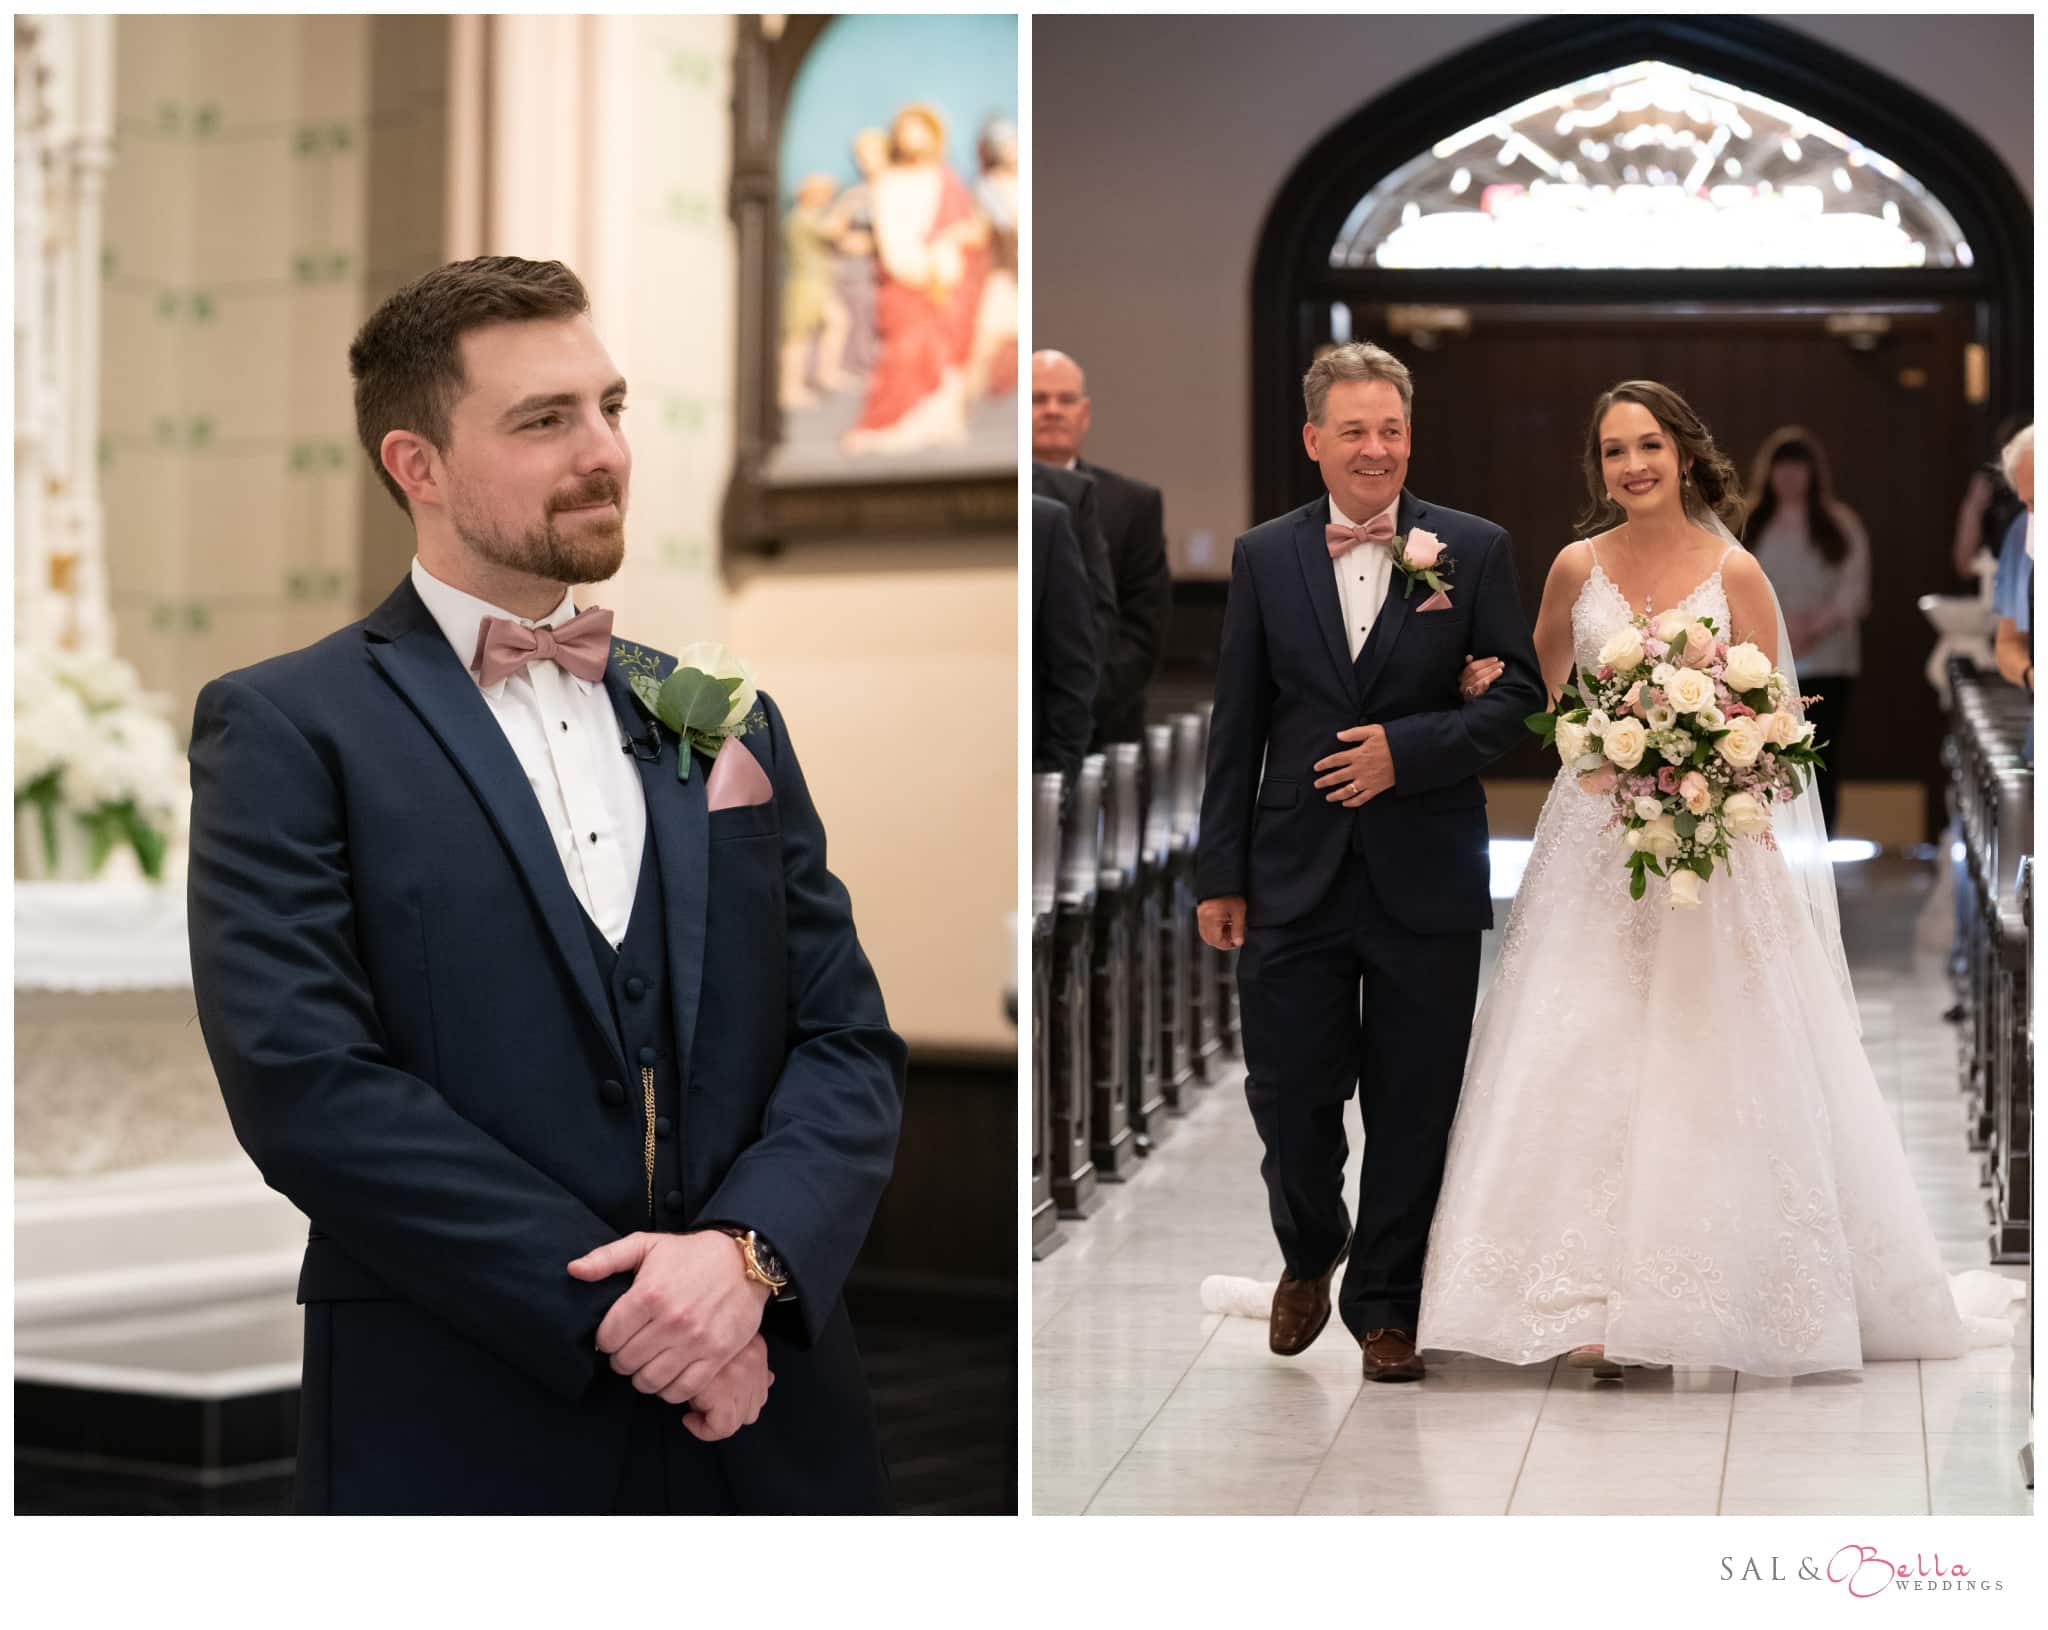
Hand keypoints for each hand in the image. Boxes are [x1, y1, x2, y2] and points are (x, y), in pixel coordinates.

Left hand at [568, 1230, 770, 1402]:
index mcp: (649, 1294)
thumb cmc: (691, 1254)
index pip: (608, 1338)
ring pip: (650, 1381)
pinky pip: (681, 1390)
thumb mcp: (647, 1244)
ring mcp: (695, 1341)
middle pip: (626, 1362)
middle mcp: (671, 1321)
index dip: (606, 1339)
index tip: (615, 1333)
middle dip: (622, 1358)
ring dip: (642, 1376)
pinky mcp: (716, 1356)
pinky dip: (668, 1389)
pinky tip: (668, 1373)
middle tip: (630, 1349)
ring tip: (647, 1362)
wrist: (744, 1262)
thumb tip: (573, 1270)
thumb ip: (606, 1258)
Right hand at [676, 1333, 773, 1439]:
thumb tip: (768, 1380)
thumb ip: (745, 1358)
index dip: (738, 1404)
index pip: (760, 1393)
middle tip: (705, 1407)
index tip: (717, 1403)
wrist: (678, 1314)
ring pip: (738, 1421)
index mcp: (756, 1349)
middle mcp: (753, 1363)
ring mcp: (739, 1378)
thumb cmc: (694, 1329)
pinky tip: (689, 1418)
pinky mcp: (720, 1392)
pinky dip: (704, 1429)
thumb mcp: (723, 1337)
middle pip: (752, 1410)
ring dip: (715, 1420)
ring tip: (695, 1408)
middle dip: (729, 1414)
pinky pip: (721, 1428)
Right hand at [1197, 895, 1246, 949]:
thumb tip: (1238, 942)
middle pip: (1209, 939)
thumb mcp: (1239, 912)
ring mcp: (1200, 915)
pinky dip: (1213, 930)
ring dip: (1217, 936)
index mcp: (1212, 918)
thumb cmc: (1232, 894)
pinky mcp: (1200, 912)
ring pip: (1206, 935)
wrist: (1223, 881)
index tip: (1237, 942)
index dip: (1227, 945)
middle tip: (1234, 938)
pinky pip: (1204, 927)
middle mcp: (1203, 917)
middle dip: (1222, 942)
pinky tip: (1223, 925)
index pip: (1217, 940)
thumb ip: (1239, 929)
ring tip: (1229, 930)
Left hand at [1314, 724, 1393, 806]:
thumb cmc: (1391, 741)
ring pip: (1347, 791)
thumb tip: (1338, 735)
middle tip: (1316, 785)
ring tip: (1327, 797)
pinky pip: (1362, 798)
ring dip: (1335, 795)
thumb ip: (1354, 733)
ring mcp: (1367, 781)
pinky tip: (1345, 804)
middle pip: (1337, 777)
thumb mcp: (1373, 731)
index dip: (1324, 764)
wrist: (1408, 754)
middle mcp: (1359, 769)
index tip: (1316, 768)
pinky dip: (1352, 802)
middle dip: (1325, 781)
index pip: (1335, 760)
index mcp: (1357, 754)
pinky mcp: (1376, 789)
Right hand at [1459, 653, 1503, 699]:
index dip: (1484, 662)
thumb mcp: (1468, 677)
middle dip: (1490, 667)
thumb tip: (1469, 656)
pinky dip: (1483, 686)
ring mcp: (1466, 693)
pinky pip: (1477, 692)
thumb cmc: (1471, 688)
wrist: (1471, 708)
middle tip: (1501, 664)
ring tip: (1500, 670)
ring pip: (1478, 681)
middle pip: (1476, 673)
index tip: (1495, 659)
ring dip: (1490, 675)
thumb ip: (1469, 667)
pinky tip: (1489, 682)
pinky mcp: (1472, 700)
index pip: (1472, 667)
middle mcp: (1462, 685)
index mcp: (1461, 677)